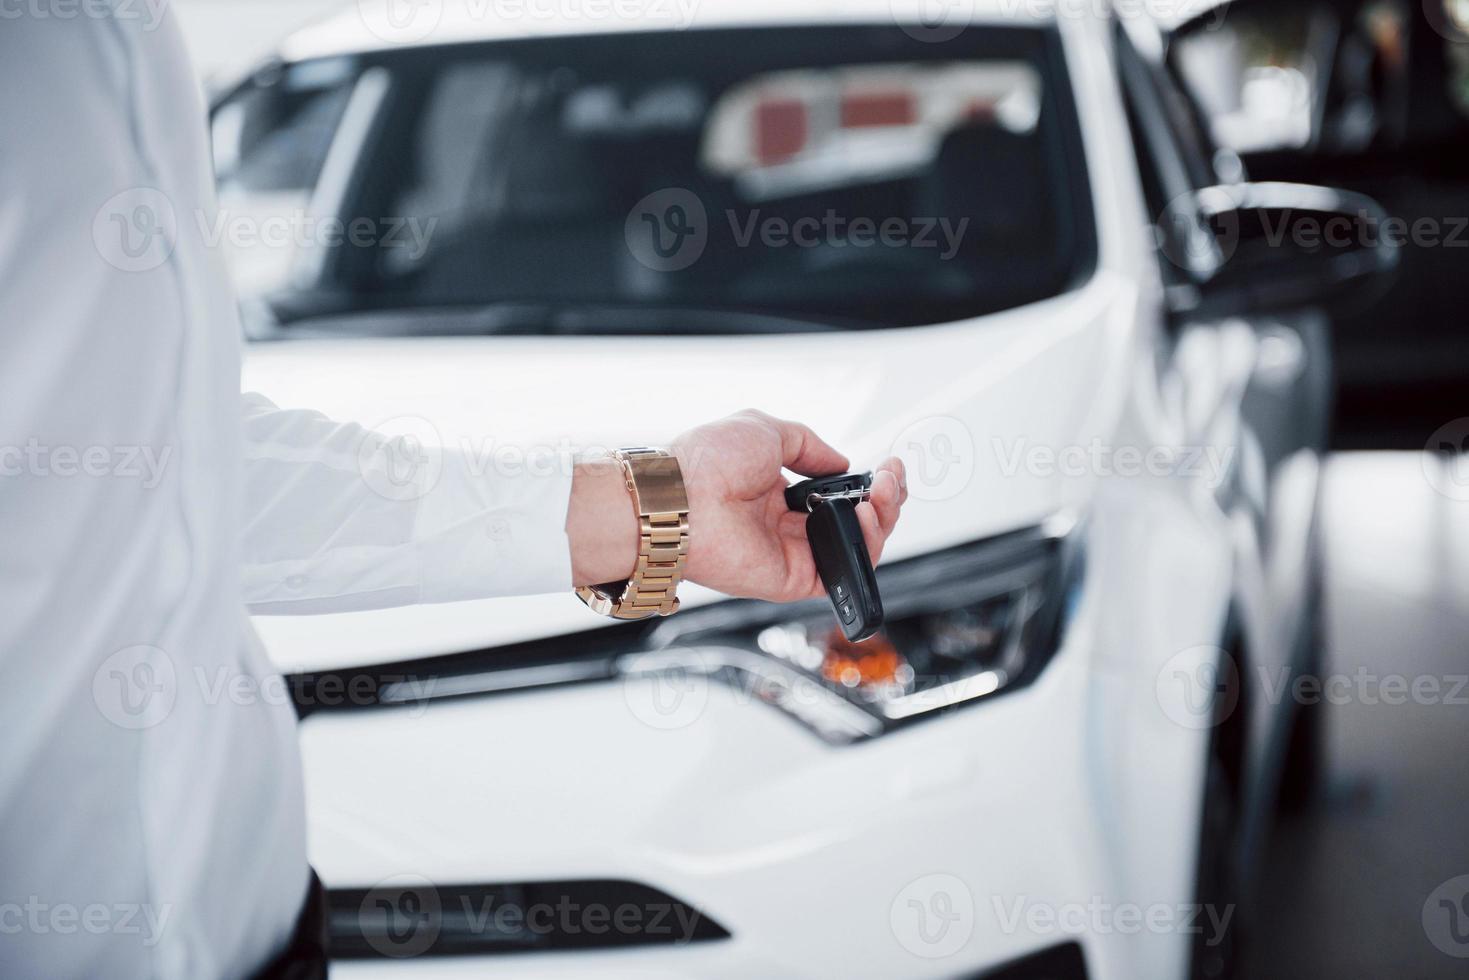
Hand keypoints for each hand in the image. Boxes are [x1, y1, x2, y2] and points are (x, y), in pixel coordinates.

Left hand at [672, 410, 905, 601]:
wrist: (682, 496)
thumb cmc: (708, 461)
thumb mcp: (767, 431)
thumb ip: (809, 446)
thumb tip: (841, 461)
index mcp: (778, 493)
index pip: (837, 497)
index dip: (868, 485)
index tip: (886, 467)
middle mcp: (787, 525)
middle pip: (855, 524)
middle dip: (885, 500)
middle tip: (892, 478)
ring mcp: (792, 553)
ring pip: (856, 548)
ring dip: (882, 520)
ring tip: (882, 494)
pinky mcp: (793, 579)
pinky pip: (842, 572)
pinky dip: (864, 547)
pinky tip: (866, 517)